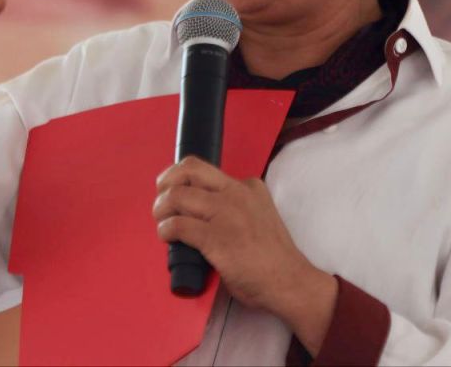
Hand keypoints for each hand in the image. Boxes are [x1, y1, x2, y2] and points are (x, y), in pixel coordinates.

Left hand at [153, 157, 337, 352]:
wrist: (289, 280)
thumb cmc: (273, 256)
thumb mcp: (259, 214)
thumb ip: (237, 206)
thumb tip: (203, 212)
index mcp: (248, 186)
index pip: (205, 169)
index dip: (183, 179)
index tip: (175, 192)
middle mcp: (236, 192)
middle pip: (189, 170)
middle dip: (166, 181)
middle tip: (161, 199)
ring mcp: (225, 213)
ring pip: (177, 196)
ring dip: (161, 209)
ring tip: (162, 221)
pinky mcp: (216, 237)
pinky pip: (178, 225)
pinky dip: (165, 230)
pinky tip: (167, 238)